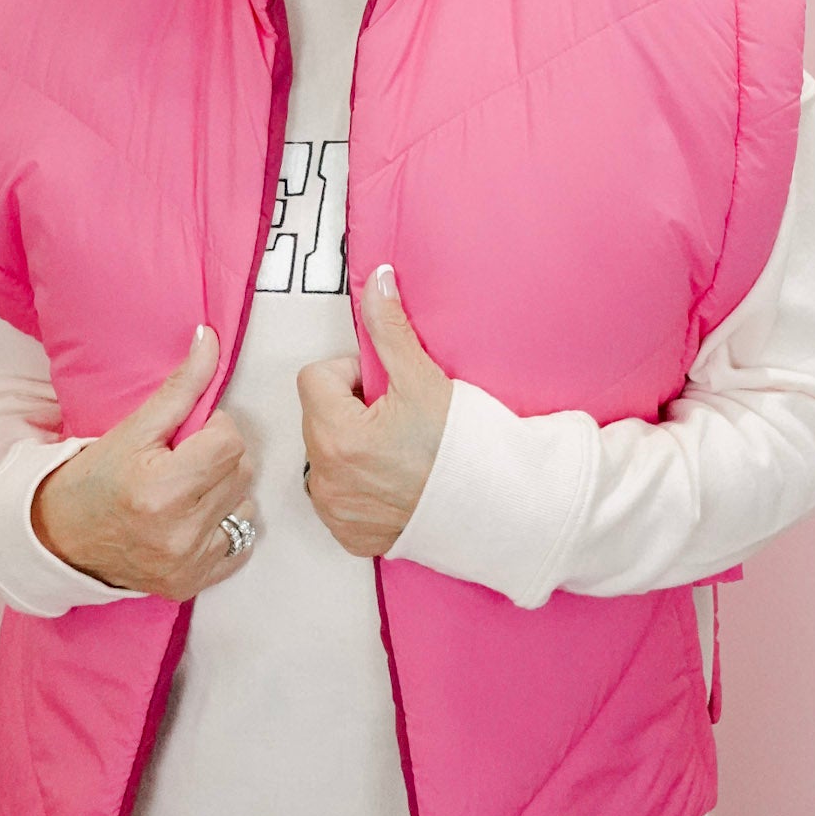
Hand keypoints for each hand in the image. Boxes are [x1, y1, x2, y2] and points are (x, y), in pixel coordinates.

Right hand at [30, 325, 256, 600]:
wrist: (59, 538)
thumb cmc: (95, 478)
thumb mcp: (133, 428)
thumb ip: (180, 386)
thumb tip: (210, 338)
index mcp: (162, 489)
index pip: (231, 441)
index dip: (214, 430)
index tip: (188, 436)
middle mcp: (179, 532)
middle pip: (242, 471)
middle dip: (220, 458)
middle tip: (183, 461)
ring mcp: (188, 563)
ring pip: (246, 506)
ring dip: (225, 493)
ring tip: (186, 491)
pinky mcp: (193, 583)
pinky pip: (242, 543)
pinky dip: (223, 527)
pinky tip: (191, 520)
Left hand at [296, 264, 452, 558]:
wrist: (498, 508)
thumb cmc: (463, 447)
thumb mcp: (423, 378)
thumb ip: (389, 327)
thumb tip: (377, 280)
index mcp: (335, 434)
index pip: (316, 378)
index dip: (352, 375)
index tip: (386, 389)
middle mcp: (325, 478)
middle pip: (319, 417)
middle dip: (350, 410)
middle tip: (397, 419)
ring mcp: (336, 511)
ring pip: (325, 456)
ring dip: (350, 447)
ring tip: (397, 451)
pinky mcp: (349, 535)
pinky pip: (338, 497)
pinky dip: (359, 486)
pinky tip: (395, 482)